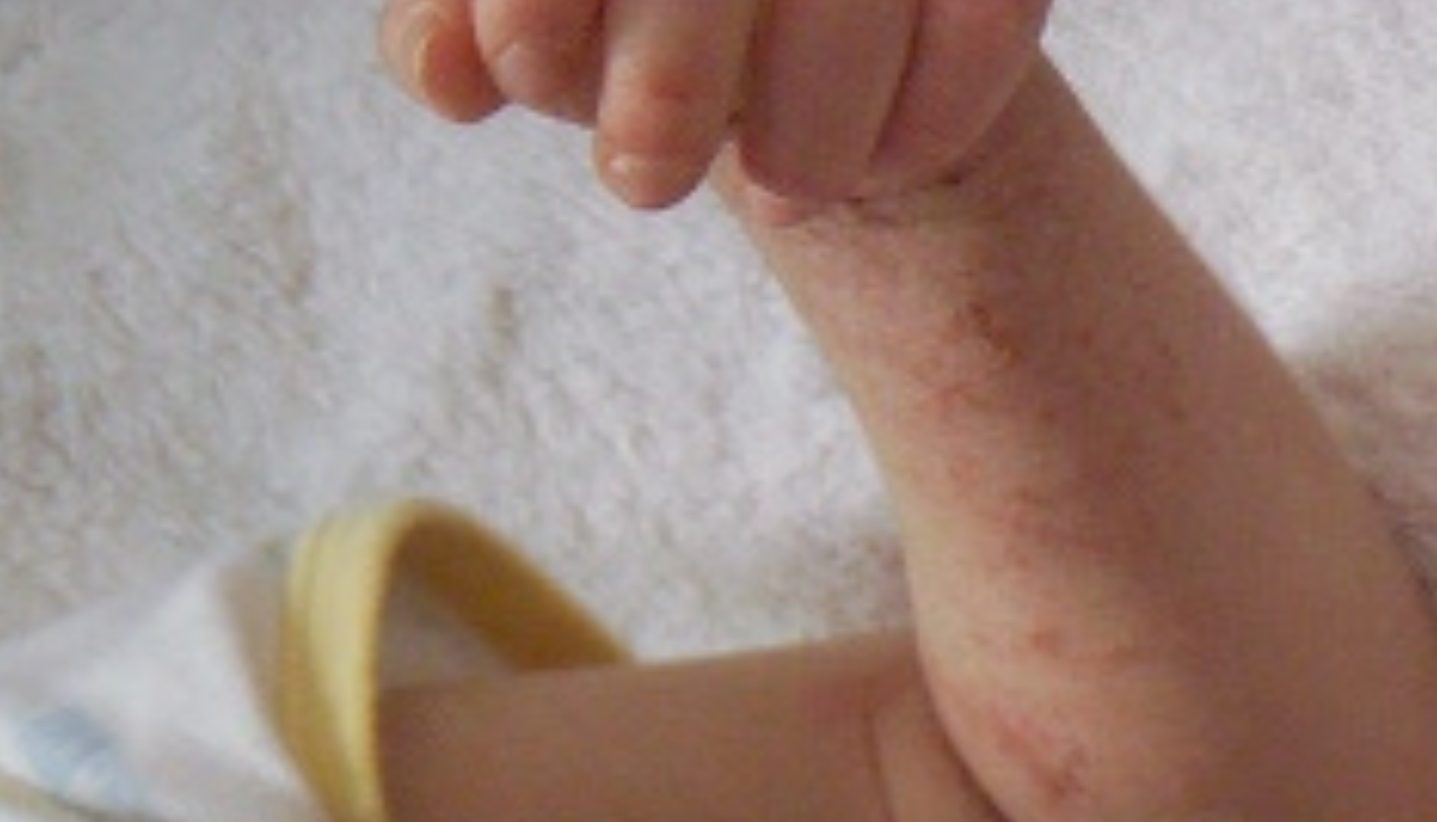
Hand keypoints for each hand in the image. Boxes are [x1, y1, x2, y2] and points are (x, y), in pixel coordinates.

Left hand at [382, 0, 1052, 217]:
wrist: (795, 13)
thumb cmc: (636, 3)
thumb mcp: (533, 10)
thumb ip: (457, 26)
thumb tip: (450, 77)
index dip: (548, 1)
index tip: (526, 78)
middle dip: (672, 80)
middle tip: (643, 182)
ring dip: (815, 128)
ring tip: (783, 187)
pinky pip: (986, 21)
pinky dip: (937, 113)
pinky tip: (885, 165)